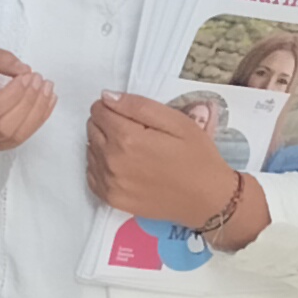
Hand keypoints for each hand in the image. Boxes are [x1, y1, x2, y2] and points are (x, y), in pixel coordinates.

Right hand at [0, 44, 52, 152]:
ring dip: (36, 114)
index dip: (10, 95)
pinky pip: (19, 139)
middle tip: (38, 81)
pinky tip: (46, 103)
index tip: (24, 76)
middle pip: (2, 128)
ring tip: (46, 90)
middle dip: (27, 104)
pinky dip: (37, 121)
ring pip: (13, 137)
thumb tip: (23, 69)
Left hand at [84, 93, 260, 239]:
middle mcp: (112, 161)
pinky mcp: (111, 199)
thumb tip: (107, 96)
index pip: (99, 110)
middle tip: (135, 131)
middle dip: (108, 124)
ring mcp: (109, 183)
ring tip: (133, 149)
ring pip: (90, 150)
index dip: (113, 106)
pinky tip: (124, 166)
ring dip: (104, 144)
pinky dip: (102, 165)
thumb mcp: (177, 122)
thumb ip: (138, 106)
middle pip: (92, 128)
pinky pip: (92, 173)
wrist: (207, 200)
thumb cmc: (197, 158)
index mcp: (127, 138)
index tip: (130, 114)